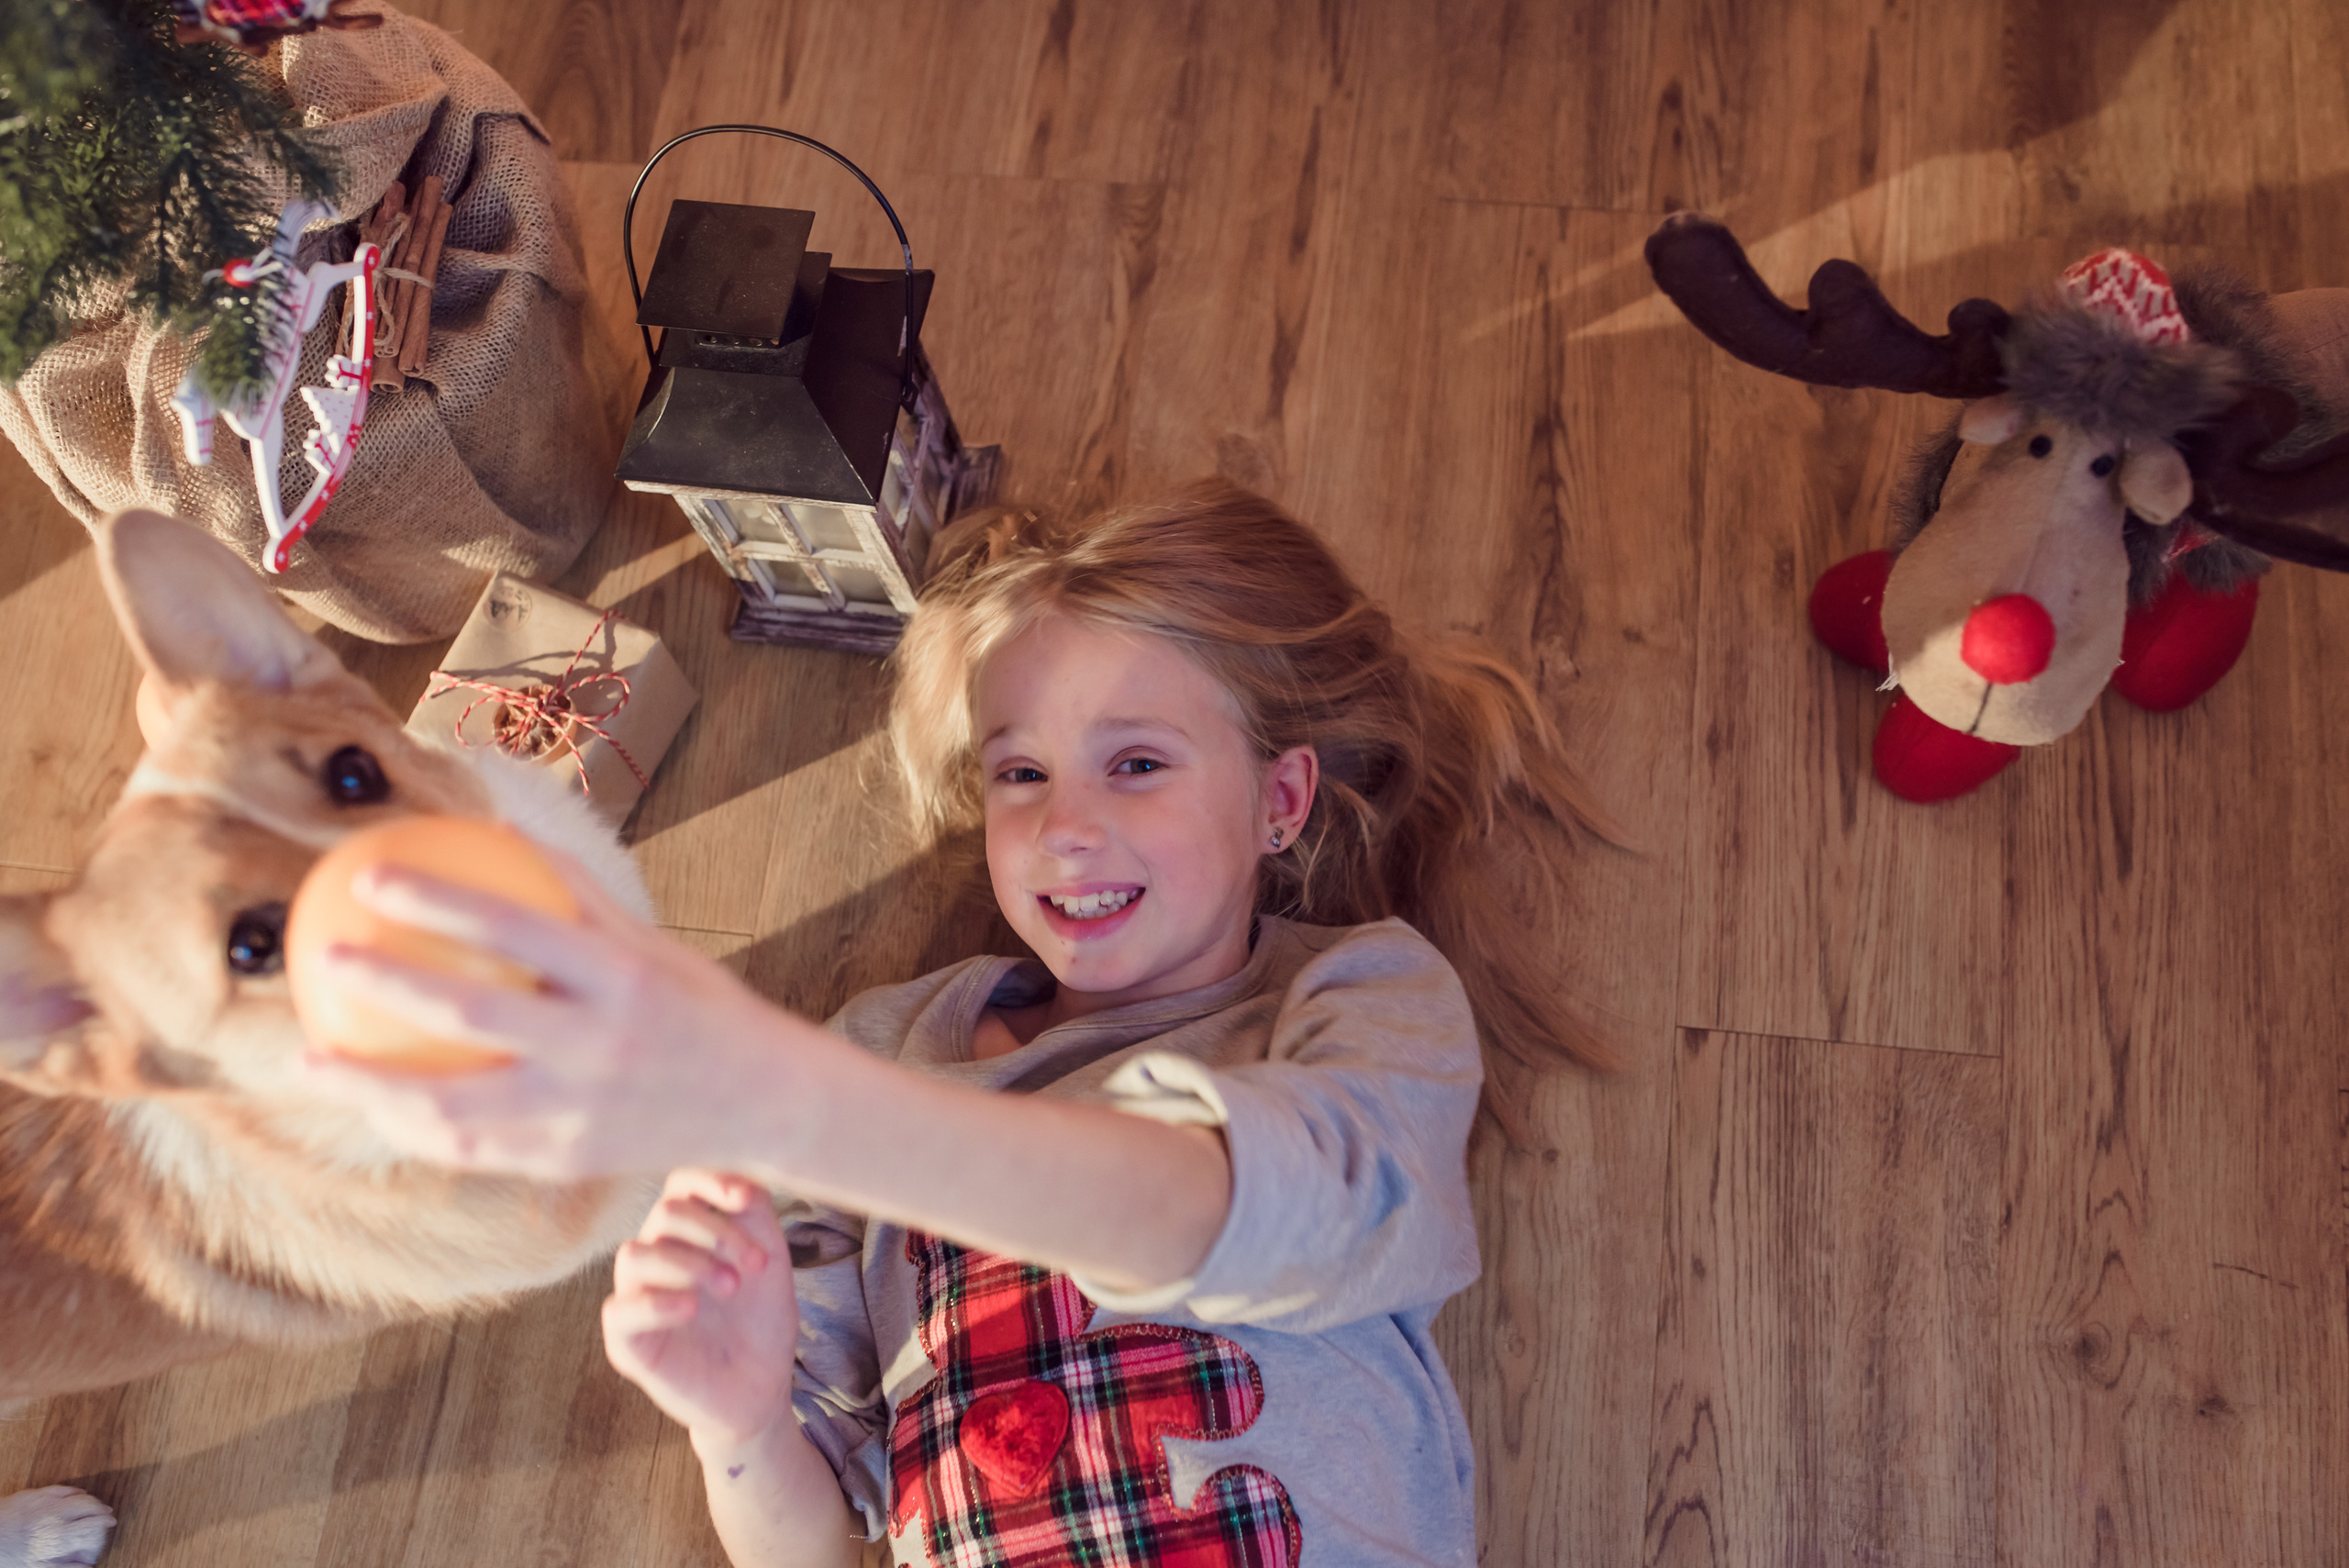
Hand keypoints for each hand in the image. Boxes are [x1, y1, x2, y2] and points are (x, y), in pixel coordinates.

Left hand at [297, 846, 836, 1178]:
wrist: (763, 1104)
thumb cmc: (697, 1007)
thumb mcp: (652, 944)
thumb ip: (575, 895)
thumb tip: (497, 831)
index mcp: (623, 977)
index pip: (517, 928)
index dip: (439, 899)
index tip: (371, 874)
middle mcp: (600, 1045)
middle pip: (474, 1016)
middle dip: (390, 984)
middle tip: (327, 955)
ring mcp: (581, 1113)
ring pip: (455, 1106)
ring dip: (372, 1085)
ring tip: (311, 1058)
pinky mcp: (567, 1162)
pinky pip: (474, 1148)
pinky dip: (414, 1128)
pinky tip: (370, 1107)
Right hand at [603, 1169, 799, 1447]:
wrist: (761, 1388)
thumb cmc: (760, 1322)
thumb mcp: (769, 1263)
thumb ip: (756, 1218)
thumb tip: (743, 1183)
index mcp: (689, 1232)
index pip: (681, 1185)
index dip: (711, 1182)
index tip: (748, 1201)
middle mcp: (656, 1255)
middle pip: (666, 1214)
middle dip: (717, 1233)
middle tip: (755, 1267)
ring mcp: (636, 1296)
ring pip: (635, 1253)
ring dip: (689, 1263)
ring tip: (730, 1288)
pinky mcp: (626, 1341)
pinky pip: (619, 1309)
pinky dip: (655, 1302)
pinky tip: (690, 1308)